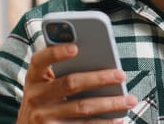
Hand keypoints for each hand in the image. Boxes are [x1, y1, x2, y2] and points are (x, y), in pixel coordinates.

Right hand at [16, 44, 137, 123]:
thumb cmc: (45, 99)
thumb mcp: (45, 84)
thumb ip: (63, 70)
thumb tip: (99, 61)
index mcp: (33, 77)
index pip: (40, 60)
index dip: (56, 52)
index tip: (76, 47)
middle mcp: (35, 97)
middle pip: (70, 83)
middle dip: (99, 78)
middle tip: (121, 74)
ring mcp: (43, 117)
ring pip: (82, 107)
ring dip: (110, 103)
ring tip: (130, 100)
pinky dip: (104, 123)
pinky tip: (119, 119)